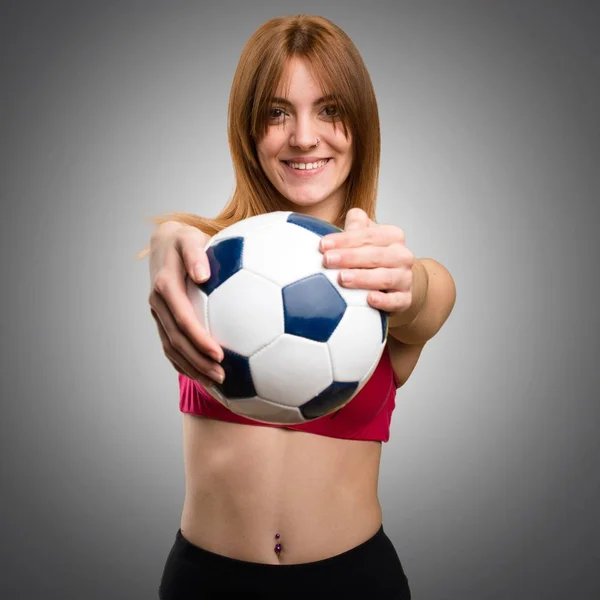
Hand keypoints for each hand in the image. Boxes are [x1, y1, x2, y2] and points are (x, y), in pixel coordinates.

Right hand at [148, 221, 224, 385]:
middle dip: (198, 361)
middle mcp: (158, 304)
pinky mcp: (163, 319)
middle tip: (221, 376)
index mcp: (165, 286)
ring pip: (172, 348)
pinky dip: (185, 364)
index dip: (199, 339)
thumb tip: (202, 274)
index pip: (183, 319)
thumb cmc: (185, 239)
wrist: (165, 242)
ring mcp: (159, 314)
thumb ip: (195, 254)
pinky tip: (203, 375)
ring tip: (216, 382)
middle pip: (176, 340)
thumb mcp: (190, 238)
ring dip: (192, 367)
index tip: (219, 354)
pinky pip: (171, 346)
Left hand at [319, 208, 413, 314]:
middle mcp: (402, 255)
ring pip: (385, 277)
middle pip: (375, 255)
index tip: (323, 245)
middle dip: (350, 257)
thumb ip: (357, 226)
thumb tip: (352, 216)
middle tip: (327, 260)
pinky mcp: (405, 299)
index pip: (368, 235)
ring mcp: (405, 278)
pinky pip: (396, 300)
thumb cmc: (373, 256)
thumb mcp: (366, 237)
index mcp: (392, 236)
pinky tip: (369, 299)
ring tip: (342, 279)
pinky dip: (384, 301)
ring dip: (363, 278)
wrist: (396, 282)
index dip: (345, 239)